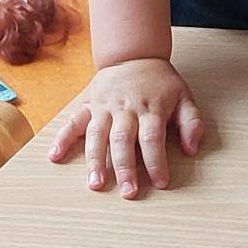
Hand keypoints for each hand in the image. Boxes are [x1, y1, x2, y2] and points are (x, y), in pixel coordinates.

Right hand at [49, 57, 204, 198]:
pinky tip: (55, 156)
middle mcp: (125, 108)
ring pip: (98, 135)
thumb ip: (191, 122)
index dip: (156, 161)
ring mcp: (104, 106)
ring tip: (95, 183)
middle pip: (123, 140)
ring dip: (95, 160)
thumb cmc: (160, 82)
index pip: (153, 137)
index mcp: (151, 107)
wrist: (134, 54)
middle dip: (125, 168)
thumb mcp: (184, 96)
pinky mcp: (89, 104)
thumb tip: (192, 149)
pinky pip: (73, 122)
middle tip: (128, 193)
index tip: (160, 182)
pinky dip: (63, 138)